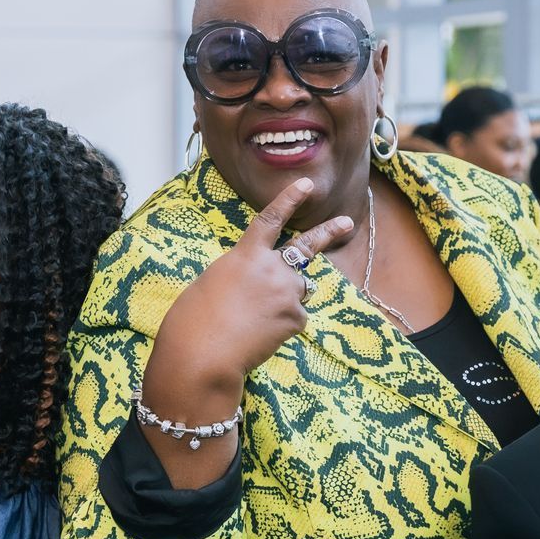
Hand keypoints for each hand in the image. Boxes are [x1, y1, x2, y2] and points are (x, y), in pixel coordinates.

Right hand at [155, 176, 356, 387]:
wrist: (204, 353)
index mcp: (246, 254)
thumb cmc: (194, 320)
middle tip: (346, 222)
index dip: (290, 199)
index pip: (271, 218)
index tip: (307, 185)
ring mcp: (288, 293)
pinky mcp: (296, 319)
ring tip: (258, 317)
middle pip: (306, 246)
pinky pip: (294, 319)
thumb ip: (241, 276)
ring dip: (286, 299)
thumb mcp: (212, 283)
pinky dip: (280, 327)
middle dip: (329, 231)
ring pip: (297, 290)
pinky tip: (260, 336)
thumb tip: (258, 285)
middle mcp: (273, 268)